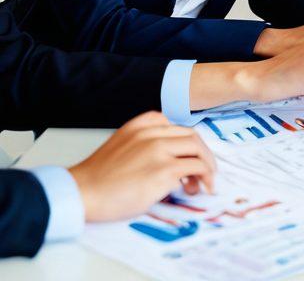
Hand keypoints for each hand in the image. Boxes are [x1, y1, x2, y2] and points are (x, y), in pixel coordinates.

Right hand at [68, 113, 215, 222]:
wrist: (81, 193)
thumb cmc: (99, 177)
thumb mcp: (123, 145)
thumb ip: (146, 143)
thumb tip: (174, 159)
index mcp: (142, 124)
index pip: (177, 127)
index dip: (188, 143)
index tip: (189, 157)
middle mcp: (152, 133)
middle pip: (192, 136)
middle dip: (203, 154)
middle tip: (204, 171)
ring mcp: (159, 150)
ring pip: (198, 150)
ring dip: (207, 166)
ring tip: (203, 183)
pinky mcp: (164, 170)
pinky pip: (196, 168)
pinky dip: (204, 177)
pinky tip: (199, 189)